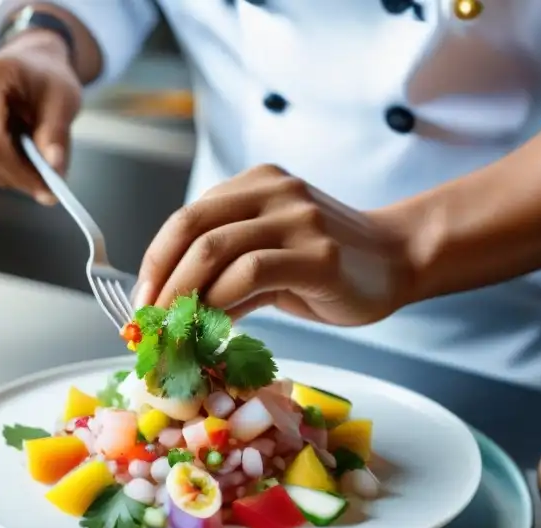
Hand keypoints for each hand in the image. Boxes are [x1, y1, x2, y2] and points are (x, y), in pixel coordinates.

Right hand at [0, 32, 81, 204]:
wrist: (28, 64)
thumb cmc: (47, 78)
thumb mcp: (64, 100)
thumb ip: (57, 135)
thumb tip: (54, 173)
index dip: (16, 170)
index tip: (45, 188)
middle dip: (15, 175)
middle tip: (46, 182)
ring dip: (8, 171)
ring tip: (32, 152)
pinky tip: (14, 149)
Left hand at [134, 165, 417, 324]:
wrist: (398, 260)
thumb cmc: (329, 264)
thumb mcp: (271, 253)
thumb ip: (227, 268)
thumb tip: (174, 309)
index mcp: (257, 184)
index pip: (188, 218)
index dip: (156, 260)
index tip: (142, 301)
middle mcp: (274, 192)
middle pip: (193, 229)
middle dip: (161, 279)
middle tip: (148, 320)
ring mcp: (297, 220)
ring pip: (216, 250)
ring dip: (184, 295)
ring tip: (174, 329)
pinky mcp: (318, 256)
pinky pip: (251, 275)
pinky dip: (222, 303)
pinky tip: (215, 328)